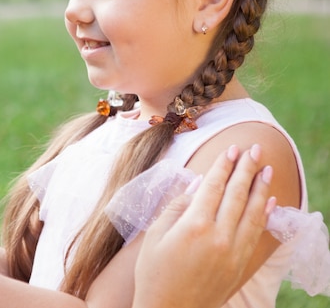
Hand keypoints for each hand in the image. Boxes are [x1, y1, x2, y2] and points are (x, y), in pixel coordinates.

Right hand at [132, 145, 275, 307]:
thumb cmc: (154, 273)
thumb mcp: (154, 236)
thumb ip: (175, 207)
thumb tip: (195, 187)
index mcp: (193, 226)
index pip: (213, 187)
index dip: (223, 166)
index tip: (231, 149)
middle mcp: (218, 236)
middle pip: (236, 195)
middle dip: (246, 169)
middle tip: (253, 149)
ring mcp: (232, 251)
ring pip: (252, 212)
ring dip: (261, 188)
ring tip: (266, 168)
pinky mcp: (239, 264)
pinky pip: (256, 233)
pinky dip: (264, 215)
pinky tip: (269, 202)